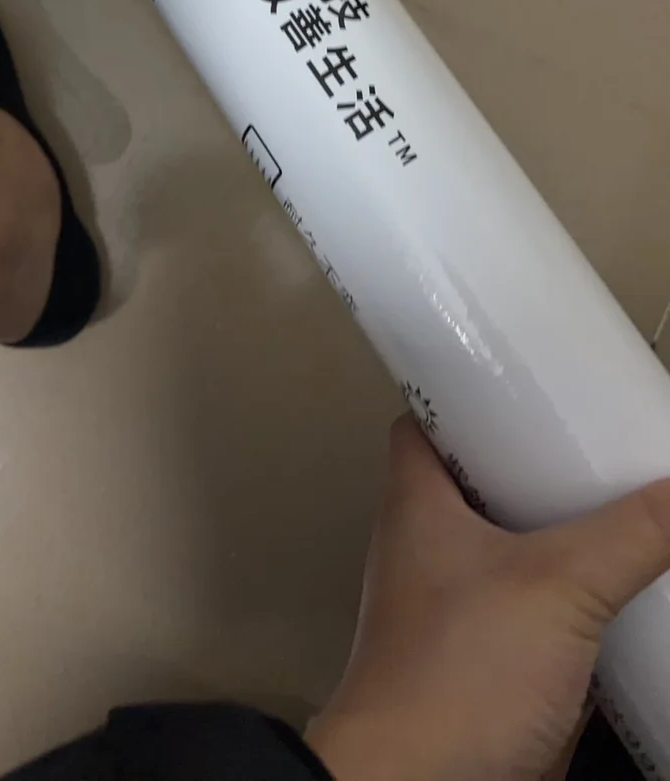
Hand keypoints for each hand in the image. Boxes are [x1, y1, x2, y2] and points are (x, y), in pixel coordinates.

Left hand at [307, 415, 669, 780]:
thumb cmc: (456, 673)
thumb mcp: (560, 585)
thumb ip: (633, 533)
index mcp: (419, 503)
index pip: (428, 418)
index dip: (471, 393)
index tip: (527, 379)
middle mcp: (429, 548)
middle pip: (483, 482)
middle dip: (540, 465)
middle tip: (598, 441)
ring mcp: (457, 610)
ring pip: (513, 552)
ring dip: (564, 538)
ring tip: (624, 509)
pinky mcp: (487, 666)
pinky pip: (536, 618)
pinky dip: (576, 606)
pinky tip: (623, 600)